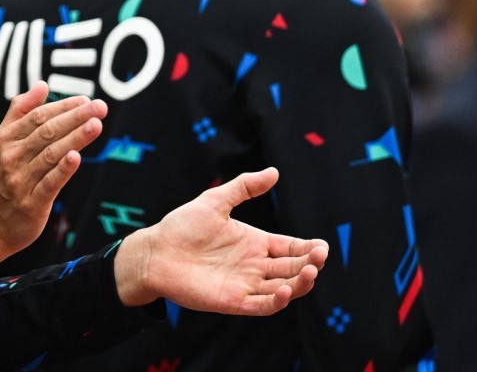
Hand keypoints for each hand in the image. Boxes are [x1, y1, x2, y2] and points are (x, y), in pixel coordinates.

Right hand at [0, 82, 106, 266]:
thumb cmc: (2, 176)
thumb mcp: (3, 141)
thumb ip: (21, 111)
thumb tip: (42, 85)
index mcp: (5, 139)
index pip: (37, 117)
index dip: (62, 106)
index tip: (86, 100)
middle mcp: (12, 157)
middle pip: (47, 132)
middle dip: (75, 117)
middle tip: (100, 107)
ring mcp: (20, 180)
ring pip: (51, 154)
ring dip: (75, 138)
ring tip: (96, 125)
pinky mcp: (31, 203)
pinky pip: (49, 183)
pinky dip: (63, 169)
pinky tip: (77, 156)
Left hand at [114, 167, 328, 314]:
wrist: (155, 251)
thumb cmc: (182, 226)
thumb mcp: (215, 201)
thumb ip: (244, 187)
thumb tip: (274, 171)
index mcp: (255, 243)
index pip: (291, 247)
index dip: (308, 248)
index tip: (321, 245)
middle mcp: (255, 265)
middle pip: (292, 268)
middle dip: (310, 263)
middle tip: (320, 256)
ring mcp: (246, 284)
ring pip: (284, 288)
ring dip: (300, 283)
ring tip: (310, 271)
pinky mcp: (234, 301)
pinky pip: (262, 305)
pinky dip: (277, 301)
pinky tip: (284, 290)